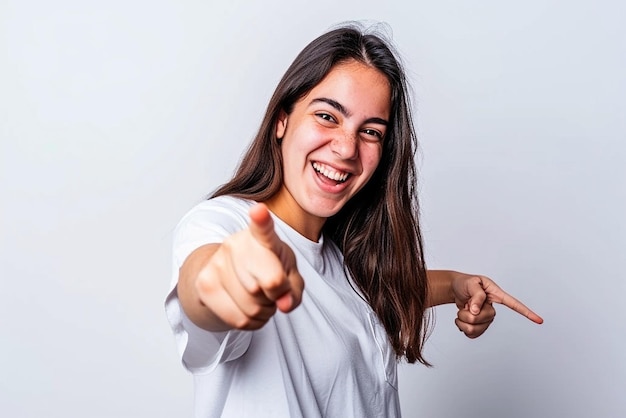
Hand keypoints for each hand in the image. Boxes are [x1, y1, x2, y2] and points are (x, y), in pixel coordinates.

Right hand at [195, 203, 304, 329]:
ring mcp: (217, 263)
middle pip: (269, 284)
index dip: (261, 220)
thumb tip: (284, 304)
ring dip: (264, 312)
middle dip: (276, 296)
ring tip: (259, 298)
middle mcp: (236, 244)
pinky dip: (250, 322)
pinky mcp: (204, 284)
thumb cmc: (269, 271)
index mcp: (263, 237)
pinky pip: (237, 319)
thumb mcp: (290, 277)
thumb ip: (293, 290)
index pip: (263, 228)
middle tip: (270, 289)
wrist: (231, 274)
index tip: (259, 210)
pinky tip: (247, 308)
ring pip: (252, 307)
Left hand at [451, 273, 542, 337]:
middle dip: (469, 311)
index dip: (526, 312)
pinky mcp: (479, 325)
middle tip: (465, 302)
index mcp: (496, 294)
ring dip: (463, 319)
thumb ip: (476, 295)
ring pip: (476, 327)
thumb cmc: (464, 283)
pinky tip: (461, 319)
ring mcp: (486, 318)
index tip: (539, 320)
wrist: (455, 289)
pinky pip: (472, 334)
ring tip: (462, 308)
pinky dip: (462, 327)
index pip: (514, 304)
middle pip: (486, 318)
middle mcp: (493, 307)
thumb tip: (476, 311)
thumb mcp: (470, 283)